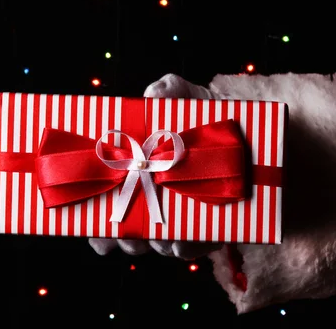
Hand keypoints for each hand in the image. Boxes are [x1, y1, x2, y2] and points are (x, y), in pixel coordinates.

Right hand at [89, 74, 222, 258]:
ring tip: (165, 240)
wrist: (239, 131)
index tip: (96, 232)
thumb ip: (168, 89)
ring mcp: (181, 218)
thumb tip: (154, 92)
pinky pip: (197, 246)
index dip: (98, 227)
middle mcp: (154, 203)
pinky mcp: (210, 228)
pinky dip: (189, 247)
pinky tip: (187, 243)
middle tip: (129, 237)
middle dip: (127, 241)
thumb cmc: (198, 115)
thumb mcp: (184, 97)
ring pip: (162, 245)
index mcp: (135, 177)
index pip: (107, 210)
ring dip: (159, 245)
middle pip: (131, 236)